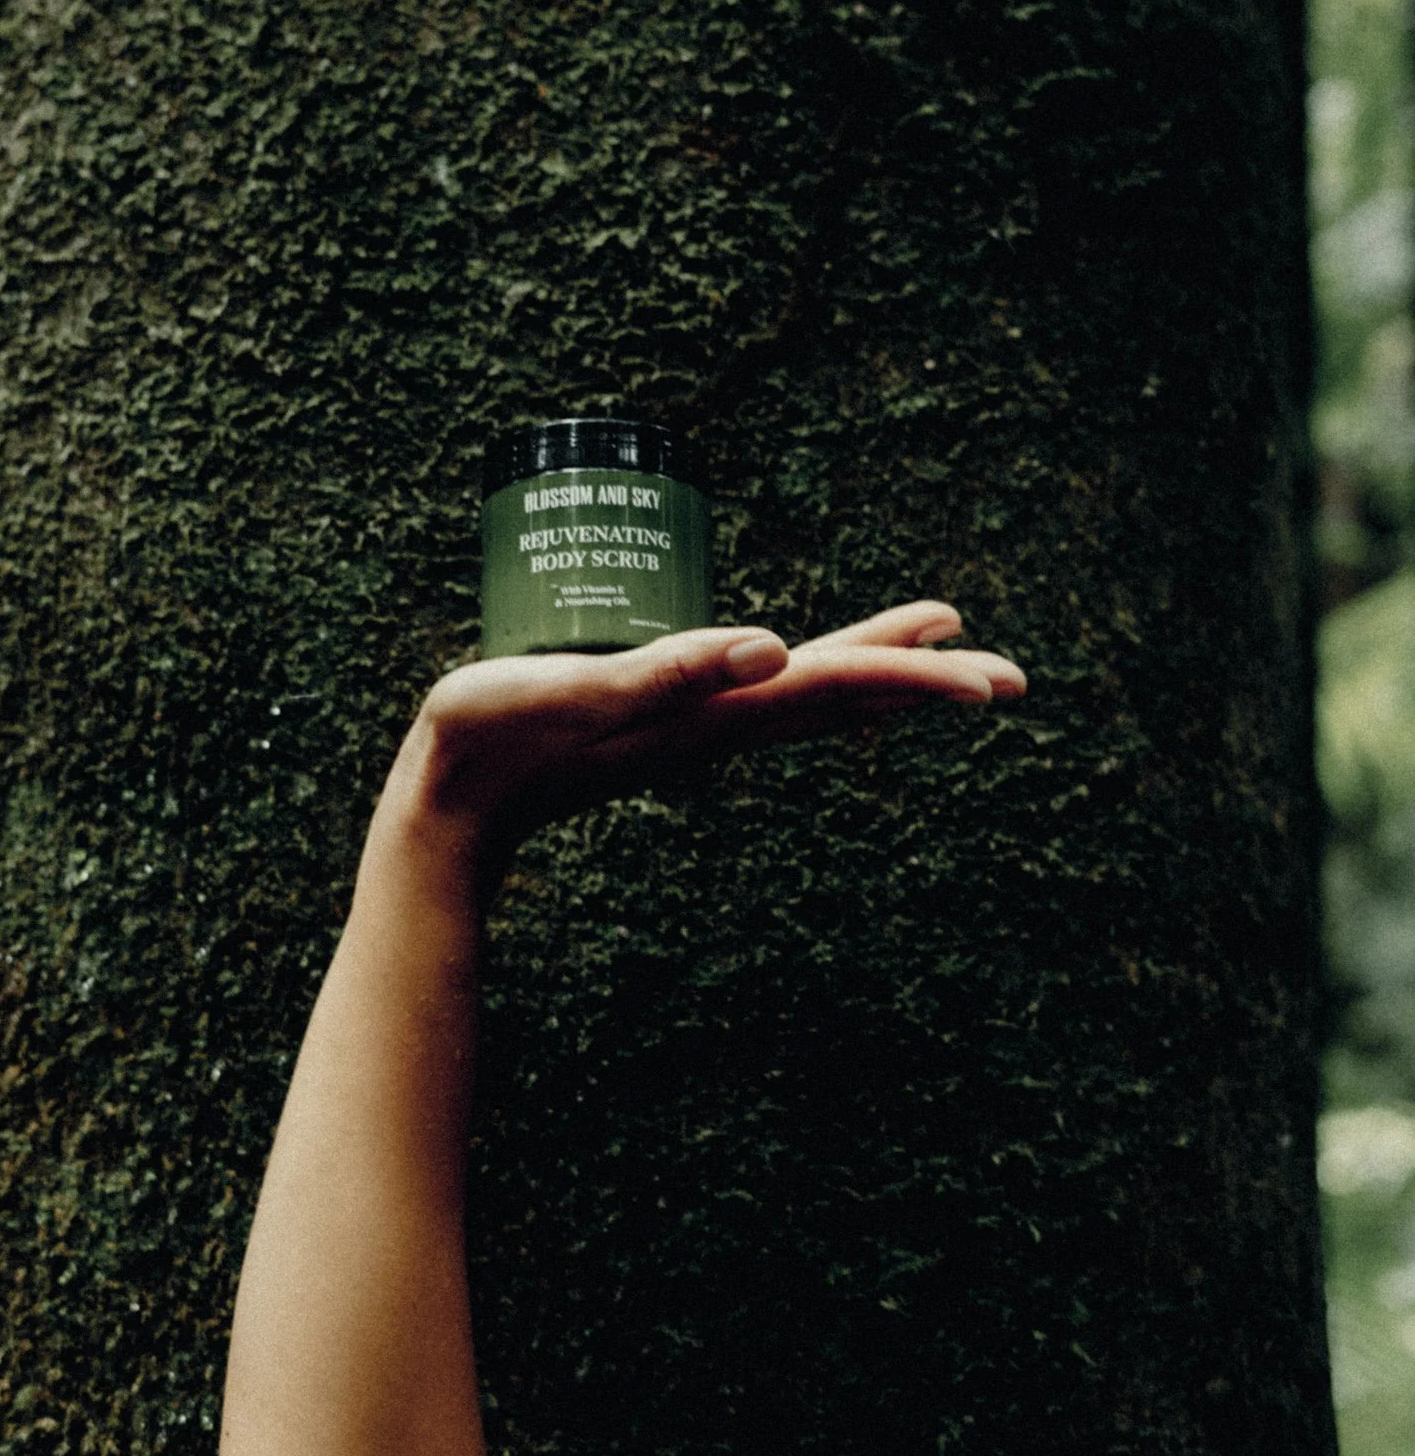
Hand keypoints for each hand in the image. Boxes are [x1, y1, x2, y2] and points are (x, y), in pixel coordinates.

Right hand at [377, 603, 1025, 879]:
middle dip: (921, 679)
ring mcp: (694, 725)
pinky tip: (811, 662)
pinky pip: (761, 694)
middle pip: (840, 694)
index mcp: (712, 712)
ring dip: (876, 672)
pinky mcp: (663, 718)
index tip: (988, 677)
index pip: (832, 687)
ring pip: (808, 696)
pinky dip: (809, 673)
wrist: (448, 809)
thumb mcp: (575, 696)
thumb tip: (769, 650)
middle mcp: (718, 722)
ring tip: (938, 646)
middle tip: (1008, 674)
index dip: (910, 675)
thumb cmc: (494, 741)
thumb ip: (666, 675)